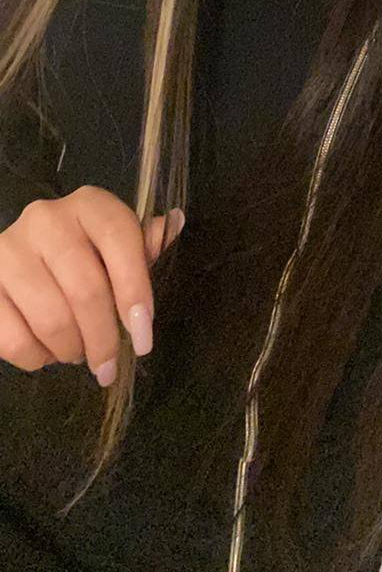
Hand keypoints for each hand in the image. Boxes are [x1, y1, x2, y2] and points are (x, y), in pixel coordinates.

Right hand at [0, 186, 184, 386]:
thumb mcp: (115, 242)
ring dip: (71, 349)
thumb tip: (175, 222)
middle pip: (86, 289)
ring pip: (51, 318)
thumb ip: (143, 243)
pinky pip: (13, 337)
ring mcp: (9, 250)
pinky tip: (47, 352)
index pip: (120, 241)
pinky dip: (36, 357)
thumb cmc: (82, 250)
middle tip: (109, 366)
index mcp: (89, 205)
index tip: (144, 337)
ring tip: (78, 353)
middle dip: (104, 339)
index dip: (135, 292)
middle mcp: (46, 219)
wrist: (22, 252)